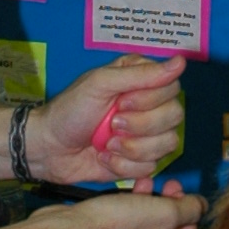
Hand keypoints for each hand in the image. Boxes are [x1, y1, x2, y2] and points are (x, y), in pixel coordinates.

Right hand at [24, 188, 204, 228]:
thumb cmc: (118, 224)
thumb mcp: (163, 213)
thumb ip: (188, 209)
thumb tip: (202, 205)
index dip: (192, 216)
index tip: (185, 195)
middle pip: (169, 228)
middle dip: (171, 202)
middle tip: (169, 184)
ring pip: (148, 218)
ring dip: (152, 198)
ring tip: (147, 181)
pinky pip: (128, 215)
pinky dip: (132, 200)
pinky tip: (128, 187)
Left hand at [30, 56, 186, 185]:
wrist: (49, 149)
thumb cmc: (69, 110)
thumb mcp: (100, 83)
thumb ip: (140, 74)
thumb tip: (180, 62)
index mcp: (141, 80)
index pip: (172, 87)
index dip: (150, 99)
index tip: (122, 102)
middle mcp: (149, 106)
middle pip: (174, 116)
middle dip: (141, 126)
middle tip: (112, 124)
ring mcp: (146, 135)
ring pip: (168, 144)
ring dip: (132, 148)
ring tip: (106, 144)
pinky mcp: (140, 160)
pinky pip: (151, 167)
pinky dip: (124, 165)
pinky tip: (104, 157)